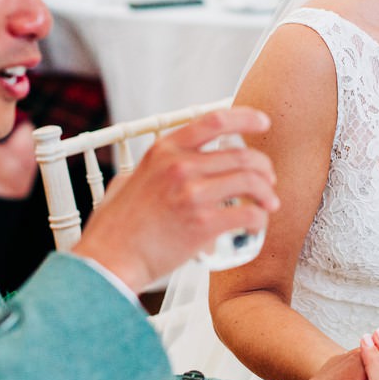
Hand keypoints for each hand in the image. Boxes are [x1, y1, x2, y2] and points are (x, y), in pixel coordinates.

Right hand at [72, 107, 277, 292]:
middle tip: (268, 179)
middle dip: (263, 166)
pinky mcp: (203, 224)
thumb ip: (150, 169)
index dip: (246, 118)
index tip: (262, 122)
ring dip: (266, 192)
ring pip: (250, 182)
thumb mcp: (127, 180)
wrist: (109, 261)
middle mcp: (180, 166)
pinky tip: (257, 225)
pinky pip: (248, 214)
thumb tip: (160, 166)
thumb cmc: (115, 228)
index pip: (215, 121)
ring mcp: (193, 194)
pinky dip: (260, 219)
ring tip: (269, 203)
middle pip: (241, 155)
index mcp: (164, 150)